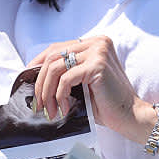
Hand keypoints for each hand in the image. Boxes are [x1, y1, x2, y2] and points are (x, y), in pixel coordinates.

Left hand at [29, 36, 149, 140]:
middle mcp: (97, 42)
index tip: (28, 79)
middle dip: (41, 82)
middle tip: (39, 103)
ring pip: (56, 67)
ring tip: (51, 109)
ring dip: (48, 92)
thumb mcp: (82, 82)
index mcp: (93, 43)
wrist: (130, 116)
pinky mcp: (97, 65)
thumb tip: (34, 75)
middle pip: (53, 56)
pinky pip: (66, 79)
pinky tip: (65, 107)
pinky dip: (60, 95)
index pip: (57, 48)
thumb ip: (66, 73)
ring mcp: (98, 51)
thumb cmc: (107, 102)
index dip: (38, 63)